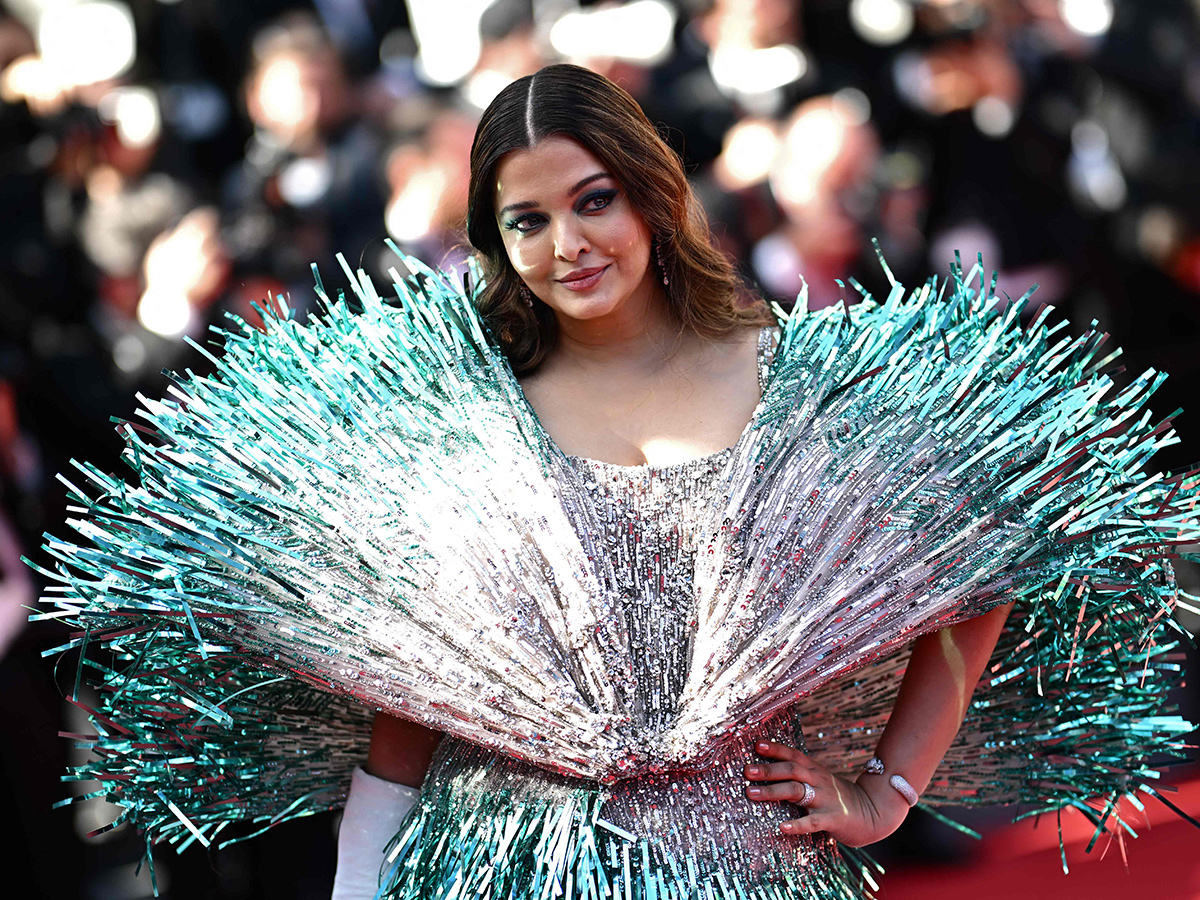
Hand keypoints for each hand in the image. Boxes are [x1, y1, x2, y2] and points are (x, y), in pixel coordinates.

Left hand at [744, 740, 909, 847]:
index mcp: (816, 771)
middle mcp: (820, 780)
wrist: (875, 813)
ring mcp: (826, 799)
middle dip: (767, 770)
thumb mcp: (821, 782)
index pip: (793, 755)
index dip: (775, 749)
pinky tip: (782, 827)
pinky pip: (812, 822)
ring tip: (751, 793)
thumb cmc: (839, 799)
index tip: (756, 745)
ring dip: (772, 791)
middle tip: (746, 771)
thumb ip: (800, 778)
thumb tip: (767, 775)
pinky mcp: (833, 819)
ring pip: (797, 790)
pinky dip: (797, 824)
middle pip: (791, 770)